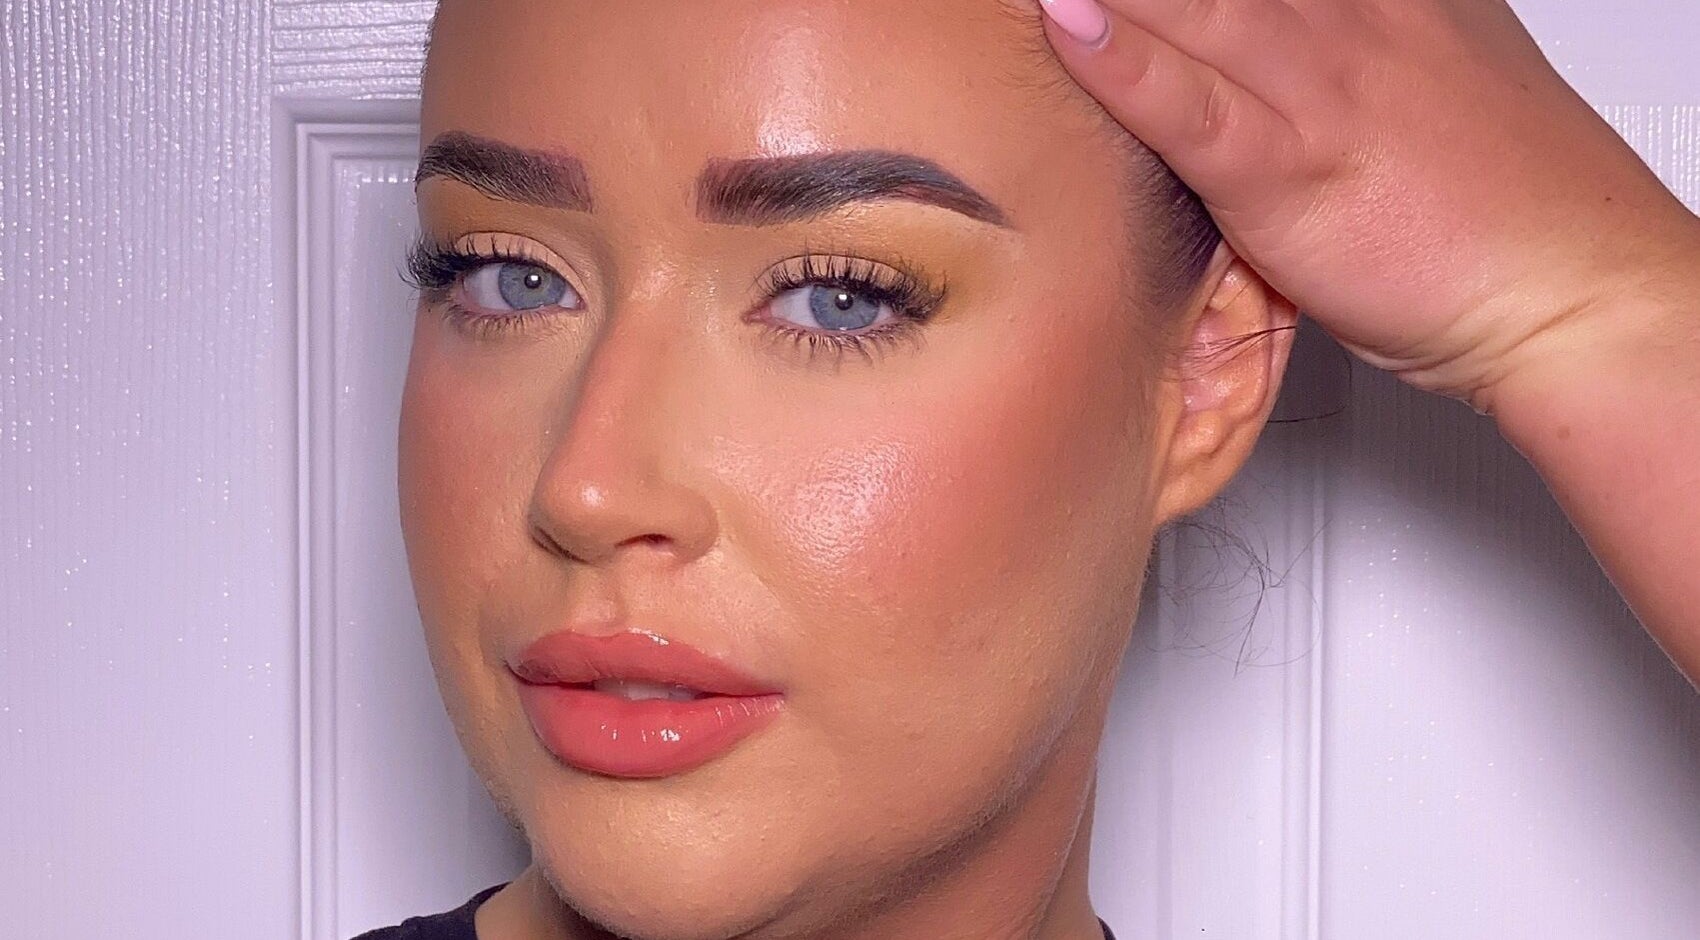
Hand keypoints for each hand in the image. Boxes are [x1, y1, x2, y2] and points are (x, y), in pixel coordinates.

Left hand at [1037, 0, 1699, 412]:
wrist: (1571, 291)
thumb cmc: (1499, 210)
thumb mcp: (1425, 85)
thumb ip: (1350, 51)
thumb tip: (1284, 43)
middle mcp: (1347, 20)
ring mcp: (1317, 89)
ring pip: (1193, 7)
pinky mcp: (1292, 170)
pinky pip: (1192, 103)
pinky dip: (1125, 61)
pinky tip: (1068, 22)